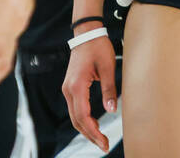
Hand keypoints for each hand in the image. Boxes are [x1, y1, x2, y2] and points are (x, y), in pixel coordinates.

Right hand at [62, 27, 117, 151]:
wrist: (87, 33)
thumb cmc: (98, 47)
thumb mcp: (108, 67)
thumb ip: (109, 90)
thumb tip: (112, 111)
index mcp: (77, 85)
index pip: (83, 116)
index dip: (93, 132)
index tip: (104, 142)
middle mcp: (69, 89)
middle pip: (76, 120)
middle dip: (90, 135)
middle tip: (103, 146)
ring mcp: (68, 88)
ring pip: (74, 116)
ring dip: (86, 129)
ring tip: (100, 139)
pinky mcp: (71, 87)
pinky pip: (75, 108)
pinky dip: (83, 120)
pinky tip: (94, 125)